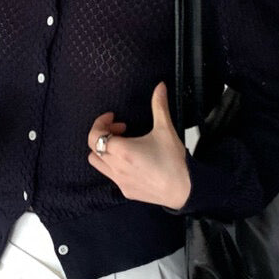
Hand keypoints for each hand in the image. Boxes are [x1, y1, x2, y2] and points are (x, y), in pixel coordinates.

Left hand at [86, 81, 189, 208]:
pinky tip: (131, 160)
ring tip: (123, 145)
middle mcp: (116, 167)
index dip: (100, 122)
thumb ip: (159, 106)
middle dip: (103, 135)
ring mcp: (119, 181)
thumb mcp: (165, 130)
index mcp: (122, 151)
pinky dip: (113, 165)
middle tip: (120, 129)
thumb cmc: (174, 162)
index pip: (95, 135)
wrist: (185, 189)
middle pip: (93, 148)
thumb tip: (159, 87)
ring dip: (105, 151)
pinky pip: (110, 176)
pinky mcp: (126, 190)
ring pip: (98, 163)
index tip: (112, 117)